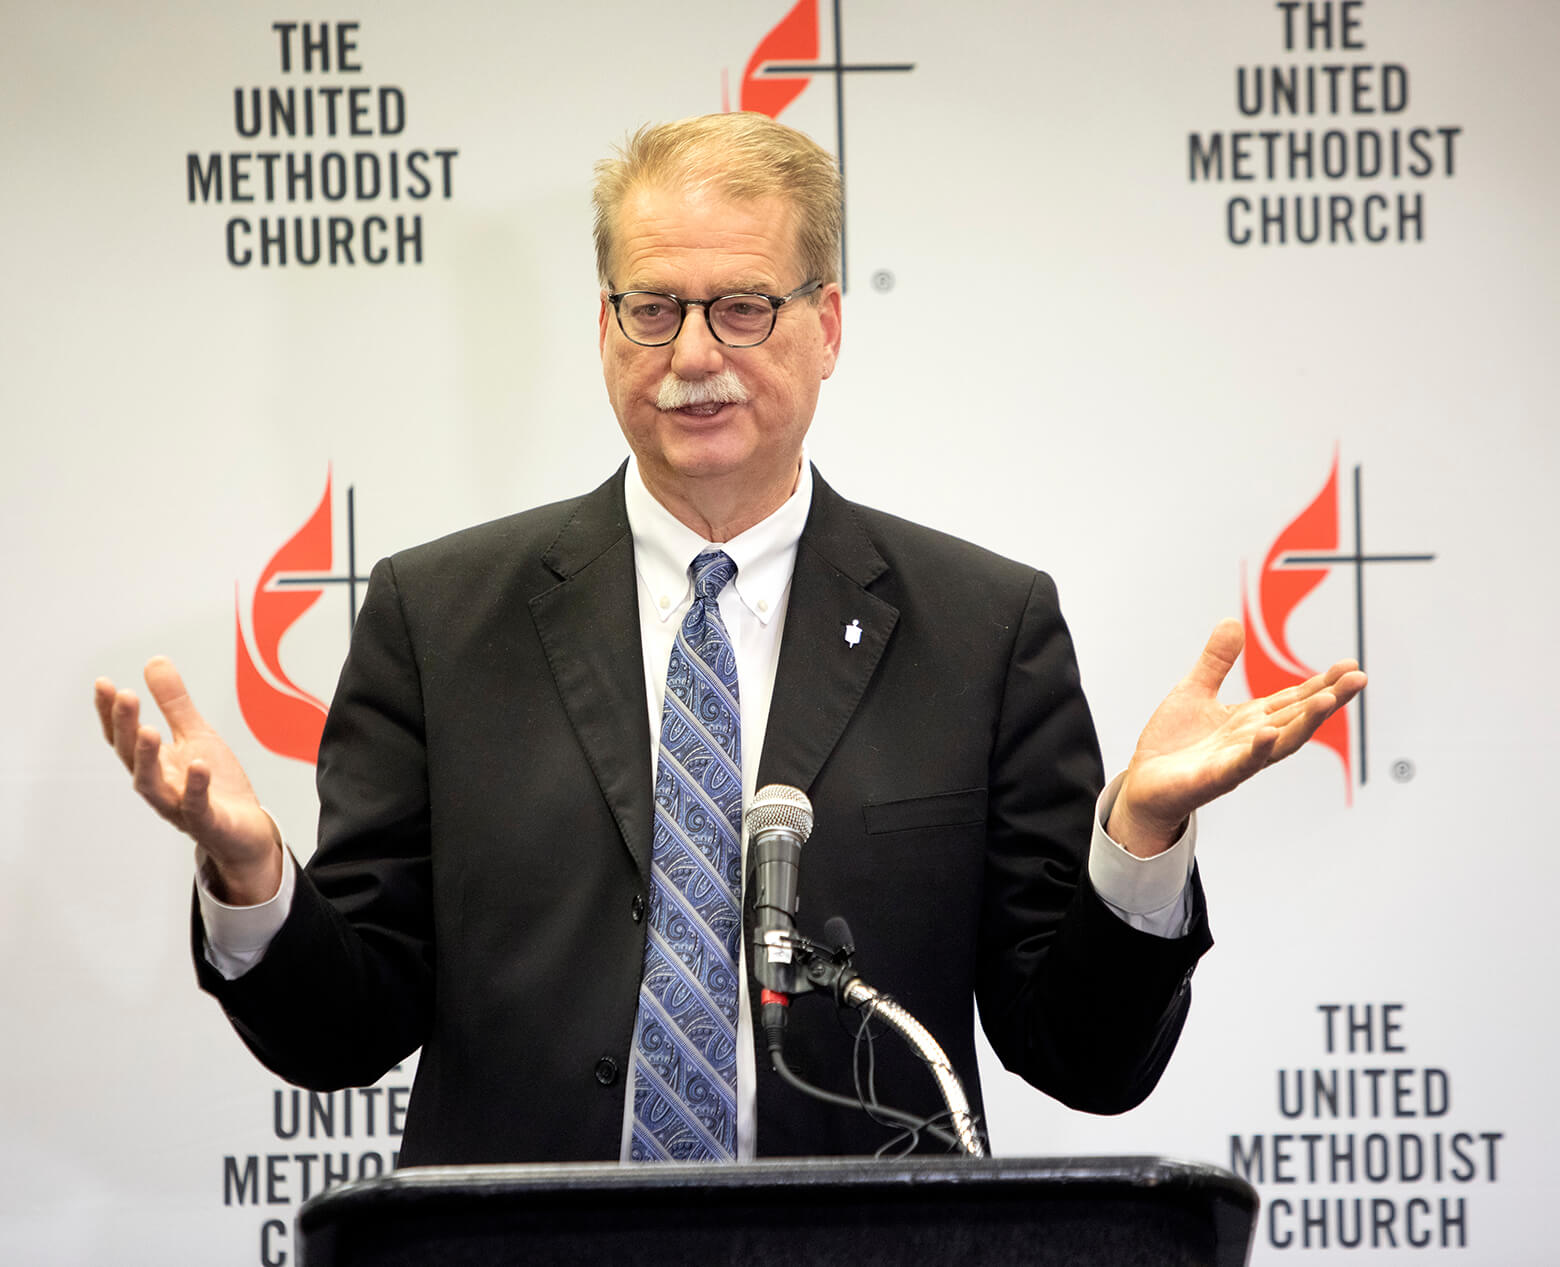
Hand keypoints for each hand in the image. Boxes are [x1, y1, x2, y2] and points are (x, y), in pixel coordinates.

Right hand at [95, 657, 281, 903]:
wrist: (245, 831)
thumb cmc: (216, 784)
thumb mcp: (196, 735)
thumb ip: (174, 703)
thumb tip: (154, 661)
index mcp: (156, 763)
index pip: (125, 736)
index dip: (111, 713)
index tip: (104, 683)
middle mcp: (160, 785)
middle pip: (132, 757)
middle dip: (125, 727)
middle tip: (125, 695)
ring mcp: (180, 806)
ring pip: (153, 786)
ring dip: (147, 758)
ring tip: (148, 729)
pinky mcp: (207, 822)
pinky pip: (197, 806)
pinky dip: (196, 787)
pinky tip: (198, 765)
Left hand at [1106, 619, 1366, 856]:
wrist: (1142, 784)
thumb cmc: (1172, 744)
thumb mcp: (1195, 691)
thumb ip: (1216, 661)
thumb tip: (1232, 622)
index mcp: (1251, 720)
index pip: (1294, 700)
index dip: (1322, 683)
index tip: (1350, 666)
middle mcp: (1251, 741)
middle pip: (1297, 718)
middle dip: (1328, 699)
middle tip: (1358, 678)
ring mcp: (1236, 761)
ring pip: (1279, 742)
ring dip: (1305, 723)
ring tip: (1328, 700)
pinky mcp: (1213, 778)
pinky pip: (1239, 765)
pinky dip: (1256, 750)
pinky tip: (1268, 733)